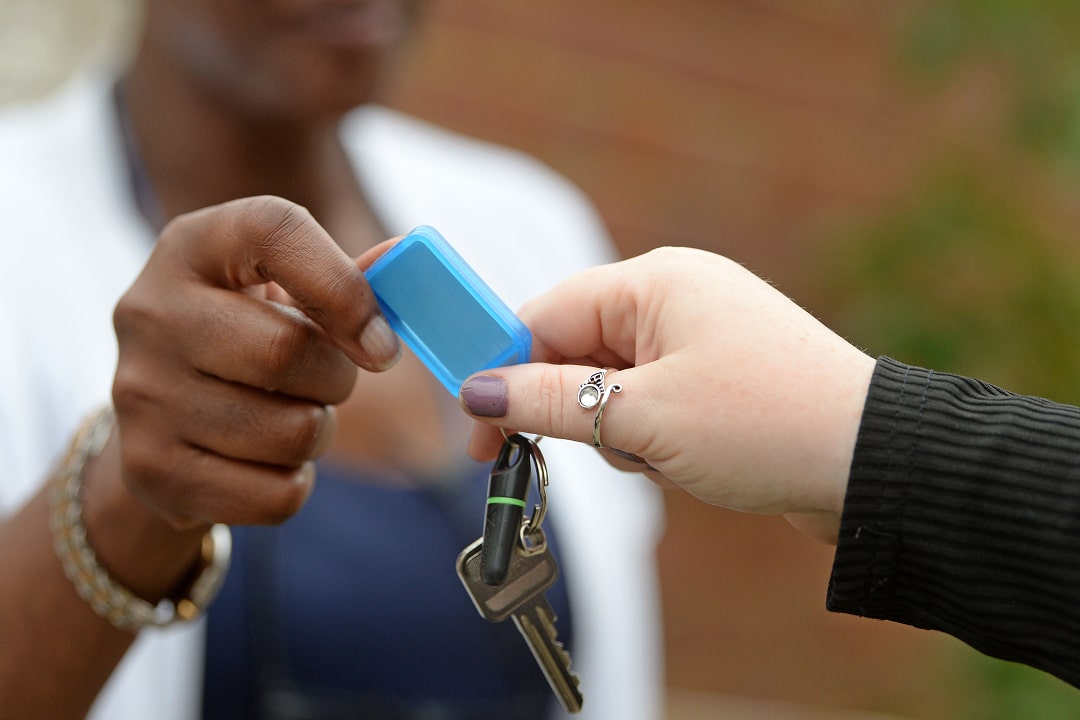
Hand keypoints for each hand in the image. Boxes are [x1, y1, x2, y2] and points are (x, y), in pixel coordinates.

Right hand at [110, 196, 399, 529]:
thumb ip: (347, 277)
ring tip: (287, 416)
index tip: (382, 343)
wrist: (157, 413)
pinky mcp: (151, 470)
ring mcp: (141, 394)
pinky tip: (263, 459)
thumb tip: (406, 259)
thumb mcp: (283, 289)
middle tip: (328, 381)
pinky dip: (293, 484)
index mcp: (193, 245)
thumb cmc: (245, 333)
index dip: (346, 289)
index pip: (276, 232)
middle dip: (337, 378)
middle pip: (288, 352)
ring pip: (293, 433)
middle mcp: (151, 311)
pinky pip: (277, 495)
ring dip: (317, 432)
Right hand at [459, 247, 873, 542]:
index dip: (503, 370)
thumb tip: (477, 390)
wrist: (874, 464)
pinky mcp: (720, 379)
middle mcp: (676, 298)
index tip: (476, 425)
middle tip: (559, 456)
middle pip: (577, 351)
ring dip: (618, 432)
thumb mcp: (640, 417)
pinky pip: (651, 404)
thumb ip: (550, 401)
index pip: (546, 315)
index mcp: (655, 282)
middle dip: (569, 410)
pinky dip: (651, 438)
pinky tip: (686, 461)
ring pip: (612, 387)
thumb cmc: (763, 424)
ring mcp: (702, 338)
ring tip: (663, 456)